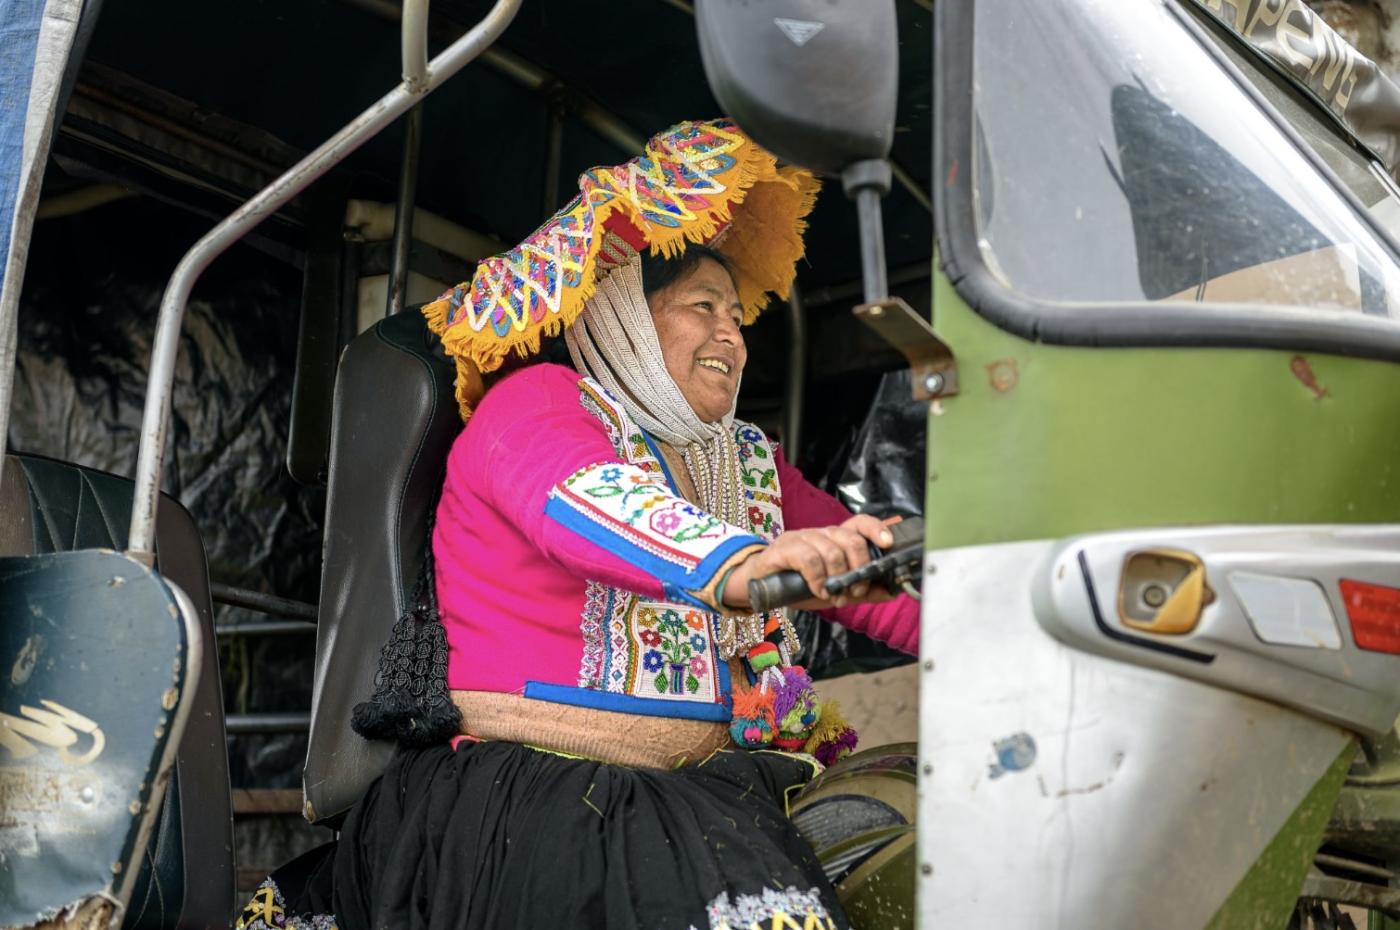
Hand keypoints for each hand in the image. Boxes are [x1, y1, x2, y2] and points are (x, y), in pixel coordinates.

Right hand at [723, 514, 896, 608]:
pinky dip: (819, 578)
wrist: (759, 586)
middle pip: (851, 538)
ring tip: (835, 596)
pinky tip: (818, 590)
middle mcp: (821, 533)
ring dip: (838, 578)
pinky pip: (809, 559)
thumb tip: (891, 591)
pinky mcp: (784, 548)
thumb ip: (862, 590)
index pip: (860, 523)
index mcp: (835, 539)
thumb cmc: (797, 584)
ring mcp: (802, 538)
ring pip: (832, 550)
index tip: (888, 544)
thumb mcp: (835, 590)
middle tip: (855, 590)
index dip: (877, 529)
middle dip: (859, 567)